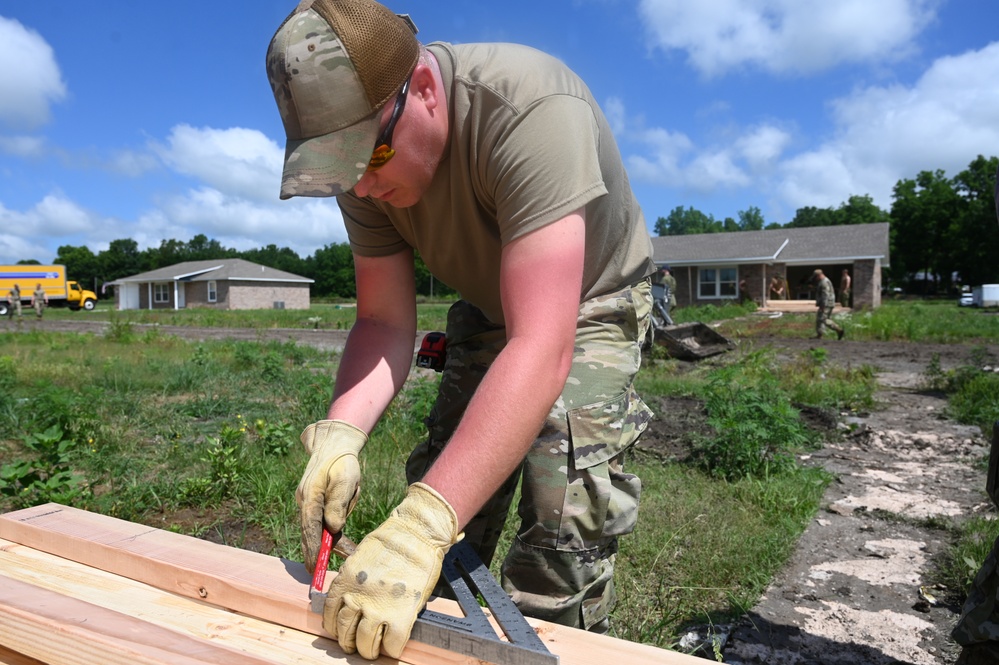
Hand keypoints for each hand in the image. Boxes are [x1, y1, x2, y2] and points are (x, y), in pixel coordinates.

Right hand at [296, 420, 366, 572]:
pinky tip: (343, 545)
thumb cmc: (342, 462)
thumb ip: (338, 503)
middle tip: (317, 574)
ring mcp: (310, 503)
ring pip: (317, 529)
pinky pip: (322, 523)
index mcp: (310, 498)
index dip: (312, 549)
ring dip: (326, 544)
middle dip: (314, 553)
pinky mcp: (317, 503)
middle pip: (309, 533)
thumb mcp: (345, 480)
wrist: (335, 444)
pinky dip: (331, 535)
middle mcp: (306, 503)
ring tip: (342, 560)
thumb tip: (333, 528)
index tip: (314, 567)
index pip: (310, 529)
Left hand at [324, 482, 459, 658]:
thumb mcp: (359, 558)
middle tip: (357, 645)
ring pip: (365, 643)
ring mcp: (378, 608)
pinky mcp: (401, 615)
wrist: (416, 534)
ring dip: (369, 650)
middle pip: (345, 634)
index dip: (336, 628)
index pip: (330, 616)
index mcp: (344, 583)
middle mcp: (356, 598)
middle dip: (350, 643)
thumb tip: (349, 600)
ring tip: (373, 649)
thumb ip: (351, 581)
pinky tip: (392, 646)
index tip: (342, 631)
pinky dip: (391, 650)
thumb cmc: (391, 542)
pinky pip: (391, 644)